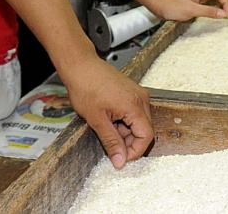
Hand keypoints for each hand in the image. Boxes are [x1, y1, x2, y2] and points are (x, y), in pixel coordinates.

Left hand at [61, 54, 153, 168]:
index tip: (121, 159)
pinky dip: (124, 122)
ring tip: (106, 128)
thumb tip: (120, 161)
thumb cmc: (86, 87)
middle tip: (111, 146)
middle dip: (129, 142)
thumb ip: (111, 142)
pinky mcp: (132, 92)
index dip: (135, 151)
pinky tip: (109, 120)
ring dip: (126, 132)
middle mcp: (141, 99)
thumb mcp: (97, 120)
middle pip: (145, 130)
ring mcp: (137, 94)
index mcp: (135, 105)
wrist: (80, 66)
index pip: (147, 136)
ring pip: (139, 123)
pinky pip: (134, 113)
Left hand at [151, 0, 227, 20]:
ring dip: (222, 4)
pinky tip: (217, 14)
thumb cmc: (172, 6)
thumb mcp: (192, 10)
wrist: (160, 6)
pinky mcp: (198, 0)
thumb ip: (209, 11)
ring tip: (224, 15)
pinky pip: (211, 1)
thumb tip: (223, 14)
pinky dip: (217, 7)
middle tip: (227, 14)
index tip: (227, 14)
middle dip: (227, 2)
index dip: (226, 3)